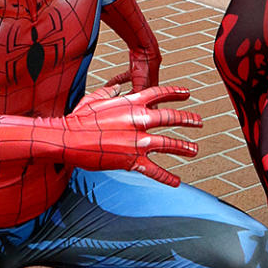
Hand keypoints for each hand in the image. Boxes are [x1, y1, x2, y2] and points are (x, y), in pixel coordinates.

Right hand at [64, 84, 199, 185]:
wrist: (69, 138)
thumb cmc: (80, 117)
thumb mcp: (97, 97)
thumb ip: (112, 91)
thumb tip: (118, 86)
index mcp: (131, 103)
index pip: (160, 94)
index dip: (175, 93)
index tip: (187, 94)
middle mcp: (139, 120)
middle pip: (171, 118)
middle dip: (188, 119)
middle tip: (199, 121)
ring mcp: (138, 141)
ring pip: (169, 144)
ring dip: (184, 147)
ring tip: (194, 150)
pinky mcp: (133, 160)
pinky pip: (155, 170)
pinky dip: (167, 177)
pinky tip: (176, 182)